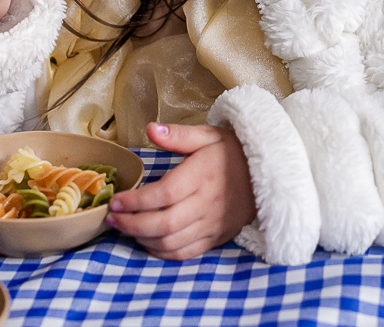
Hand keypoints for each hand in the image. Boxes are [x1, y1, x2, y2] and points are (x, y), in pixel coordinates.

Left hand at [106, 122, 257, 260]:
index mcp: (202, 176)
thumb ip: (178, 135)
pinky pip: (185, 253)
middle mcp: (207, 203)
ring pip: (172, 242)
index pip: (163, 195)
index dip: (135, 202)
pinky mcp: (217, 237)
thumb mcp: (208, 135)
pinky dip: (162, 252)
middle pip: (164, 223)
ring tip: (125, 229)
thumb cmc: (233, 152)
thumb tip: (151, 129)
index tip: (116, 201)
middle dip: (132, 225)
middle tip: (113, 219)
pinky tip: (147, 242)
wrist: (270, 173)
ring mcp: (213, 224)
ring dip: (143, 240)